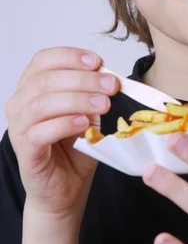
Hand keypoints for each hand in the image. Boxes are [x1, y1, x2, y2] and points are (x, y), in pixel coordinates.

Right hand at [6, 46, 119, 219]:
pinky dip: (64, 123)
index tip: (98, 61)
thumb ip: (92, 92)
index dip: (70, 56)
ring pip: (41, 103)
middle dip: (83, 79)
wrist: (66, 187)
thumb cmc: (74, 147)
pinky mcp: (25, 151)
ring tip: (104, 105)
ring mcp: (19, 128)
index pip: (44, 60)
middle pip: (46, 79)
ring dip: (77, 99)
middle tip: (111, 85)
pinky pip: (40, 132)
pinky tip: (84, 123)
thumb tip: (107, 74)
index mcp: (32, 87)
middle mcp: (20, 104)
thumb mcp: (88, 111)